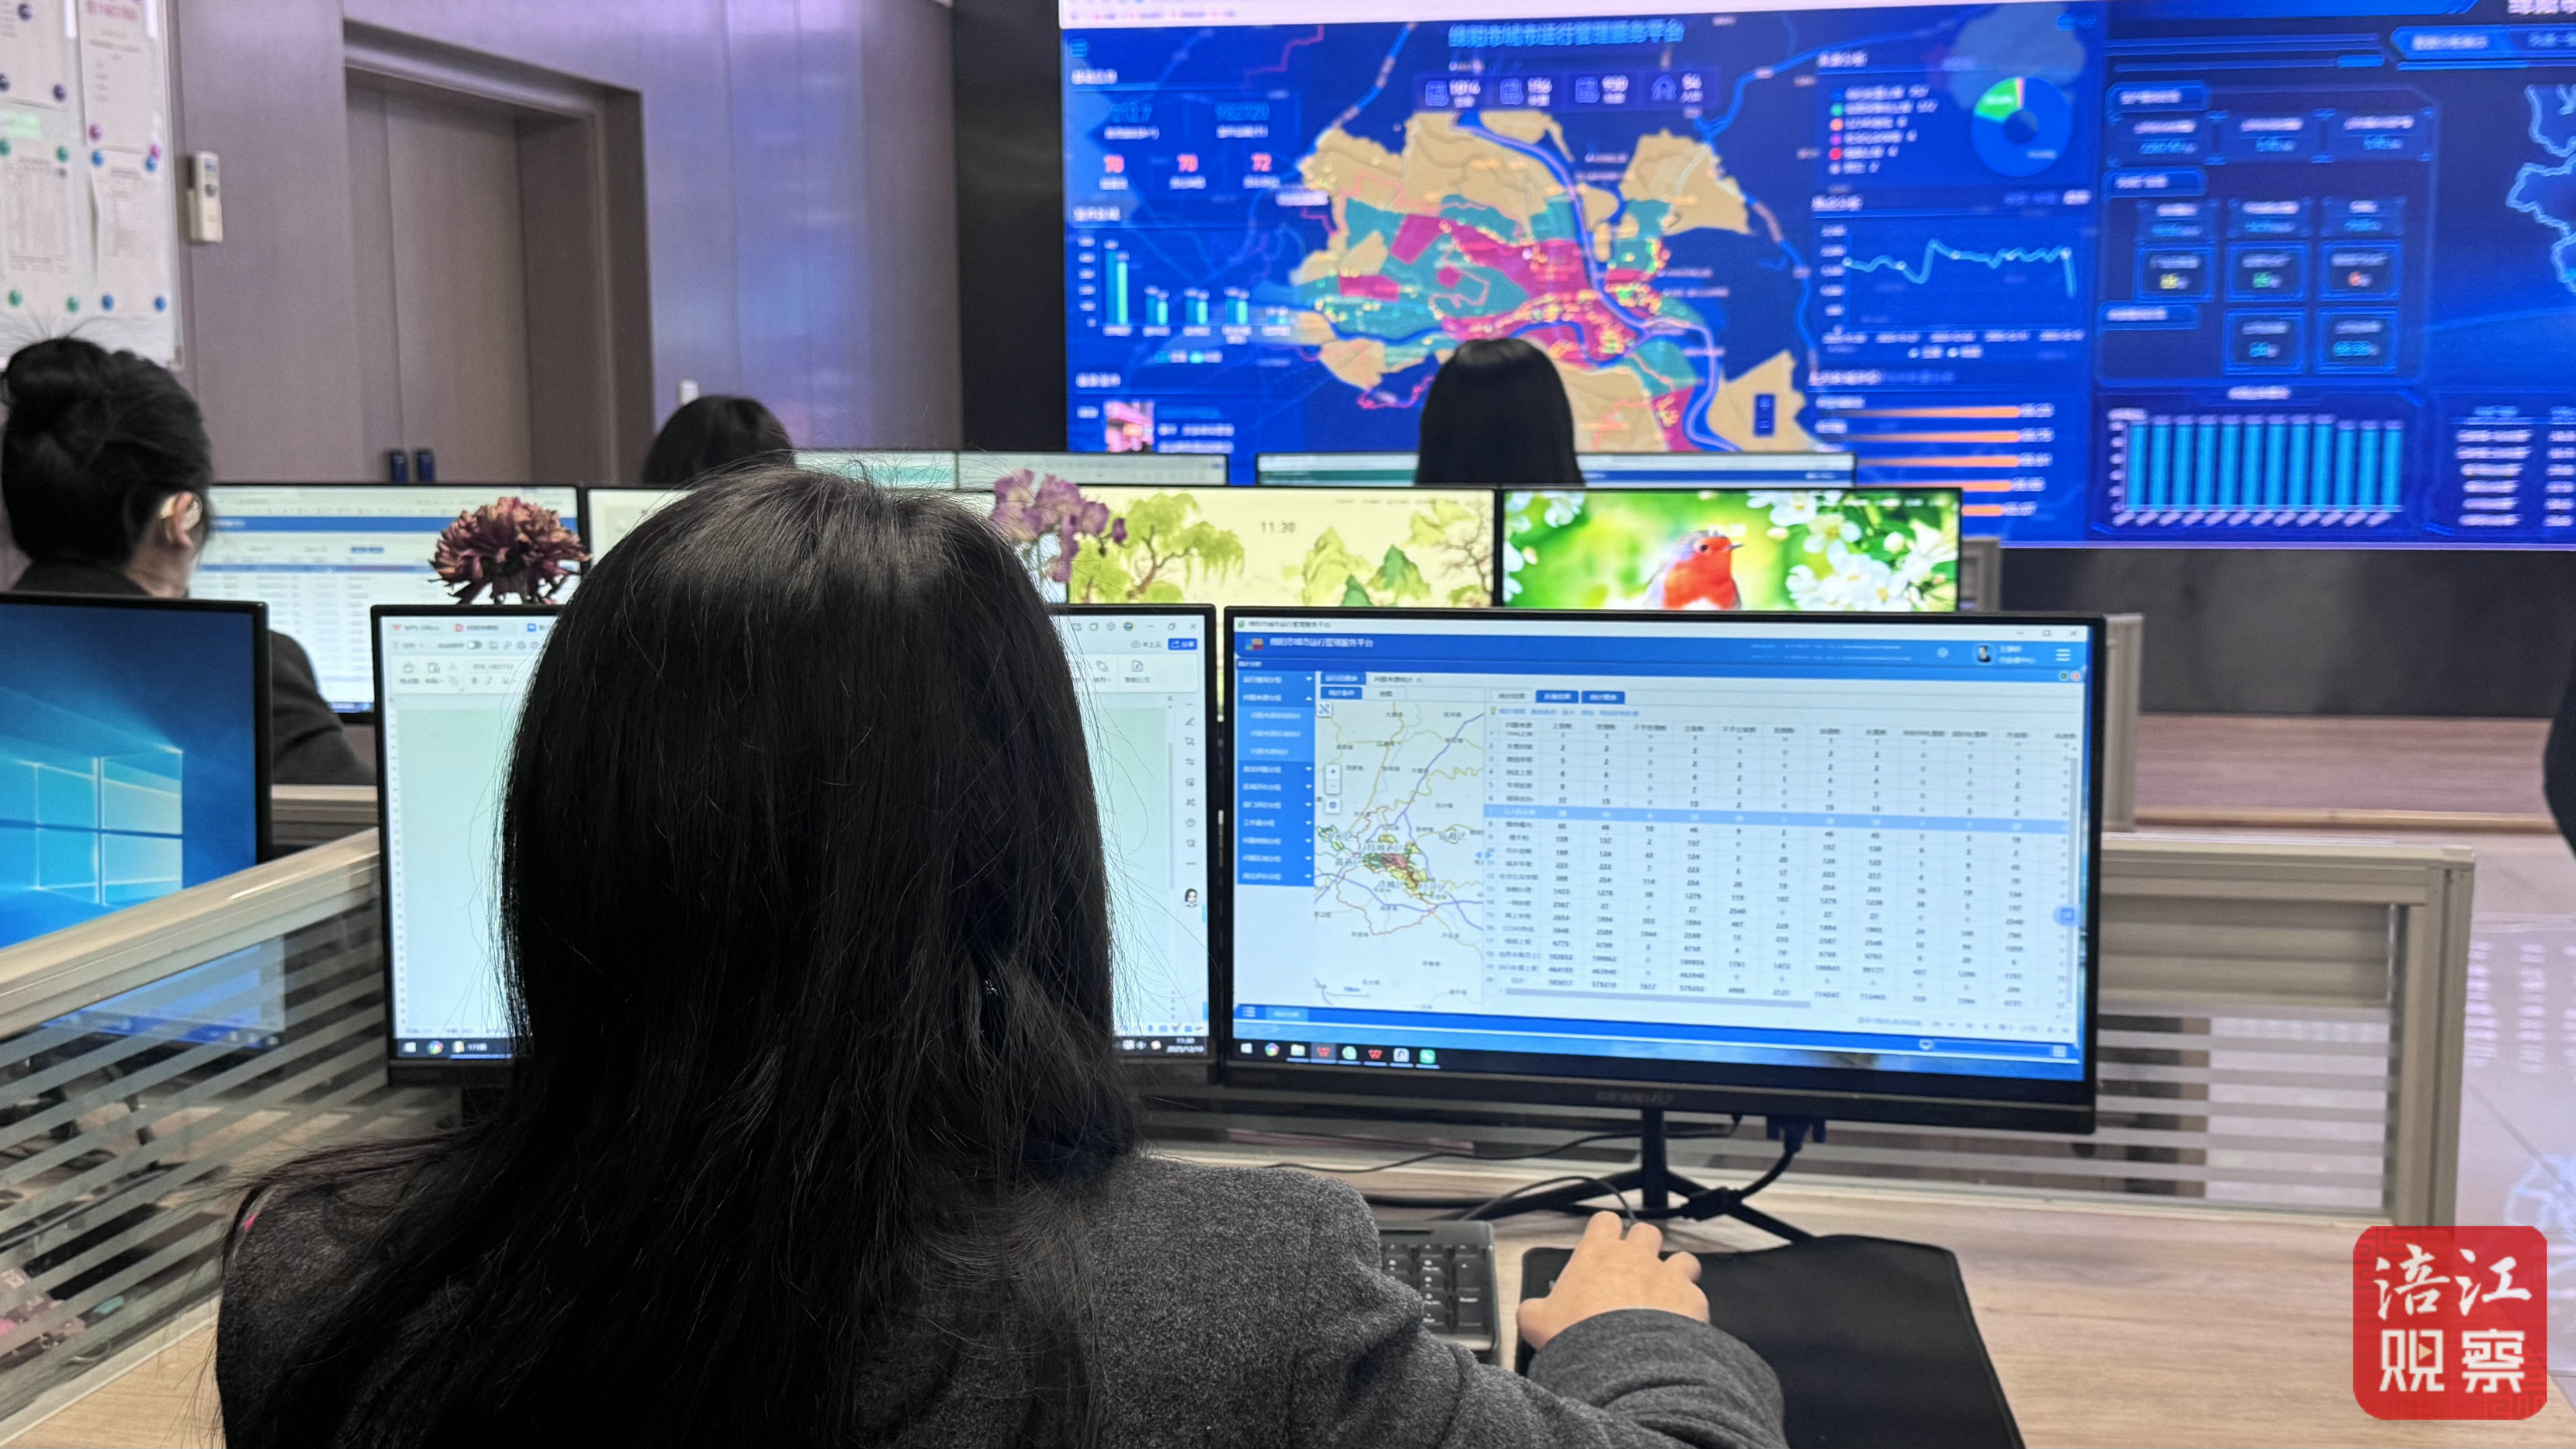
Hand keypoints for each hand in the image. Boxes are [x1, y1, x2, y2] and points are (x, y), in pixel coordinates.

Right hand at [1516, 1211, 1705, 1353]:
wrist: (1621, 1361)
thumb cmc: (1581, 1335)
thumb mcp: (1537, 1320)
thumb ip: (1534, 1309)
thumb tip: (1530, 1312)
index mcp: (1598, 1254)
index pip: (1605, 1221)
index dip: (1606, 1231)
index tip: (1604, 1244)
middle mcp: (1636, 1257)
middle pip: (1647, 1232)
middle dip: (1644, 1248)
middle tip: (1634, 1271)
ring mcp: (1667, 1276)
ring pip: (1682, 1258)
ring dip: (1676, 1273)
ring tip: (1667, 1294)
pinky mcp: (1691, 1299)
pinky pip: (1697, 1295)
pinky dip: (1691, 1308)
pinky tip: (1682, 1324)